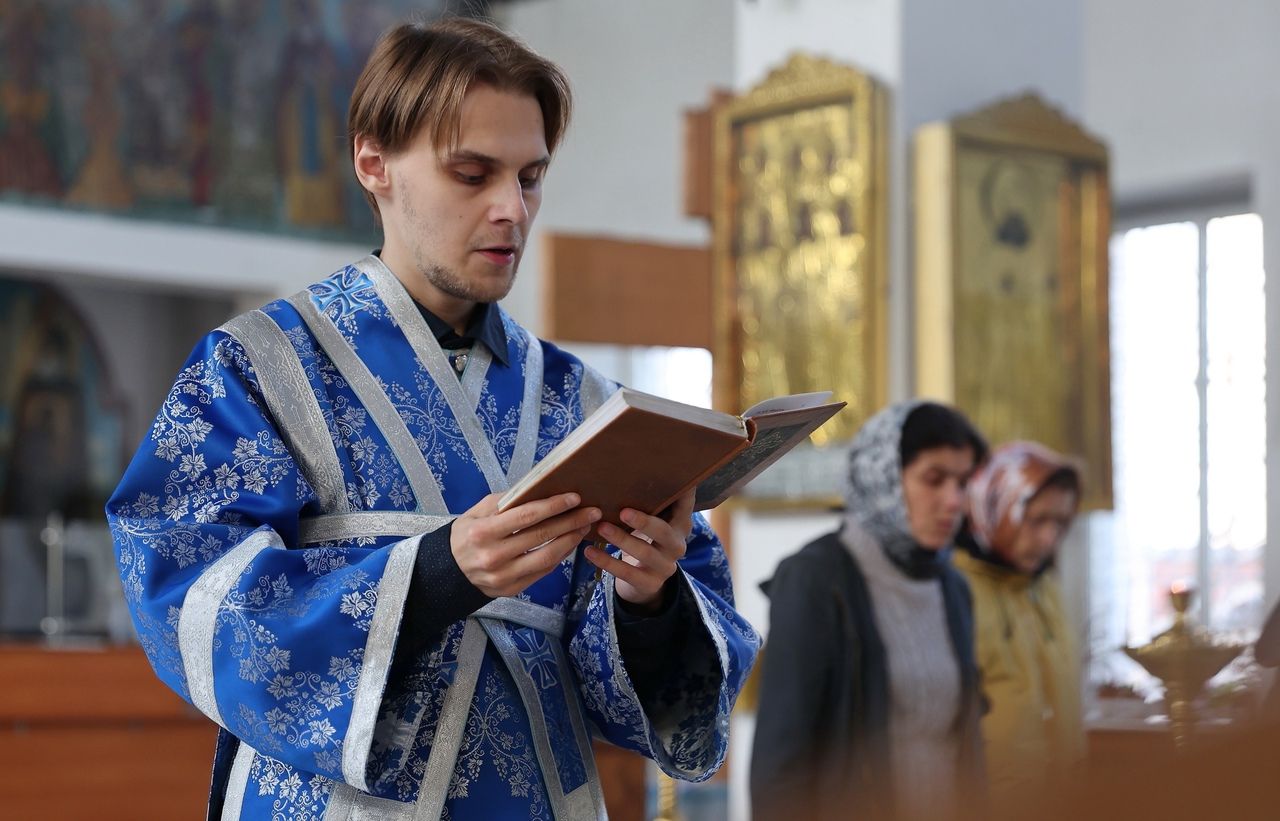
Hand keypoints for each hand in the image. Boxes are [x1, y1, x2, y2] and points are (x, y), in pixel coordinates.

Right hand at [452, 492, 600, 597]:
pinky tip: (570, 542)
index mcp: (483, 532)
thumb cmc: (466, 535)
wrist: (448, 572)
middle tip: (592, 511)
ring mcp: (504, 576)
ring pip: (548, 557)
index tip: (575, 497)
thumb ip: (505, 502)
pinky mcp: (512, 589)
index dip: (553, 506)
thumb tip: (538, 490)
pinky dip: (560, 556)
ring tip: (585, 527)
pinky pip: (543, 571)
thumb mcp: (476, 512)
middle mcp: (494, 556)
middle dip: (571, 521)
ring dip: (571, 540)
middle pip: (542, 536)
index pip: (526, 516)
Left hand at [585, 489, 693, 613]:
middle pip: (663, 533)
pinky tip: (589, 552)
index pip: (685, 505)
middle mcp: (677, 545)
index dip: (682, 494)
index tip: (676, 480)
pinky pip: (627, 574)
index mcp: (680, 525)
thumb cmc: (645, 539)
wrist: (645, 581)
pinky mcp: (649, 584)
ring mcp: (665, 567)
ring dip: (620, 540)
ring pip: (643, 553)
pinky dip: (607, 562)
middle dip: (644, 522)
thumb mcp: (653, 521)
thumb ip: (651, 500)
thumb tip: (641, 459)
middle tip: (622, 511)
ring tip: (600, 527)